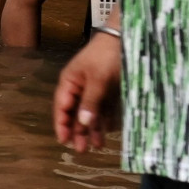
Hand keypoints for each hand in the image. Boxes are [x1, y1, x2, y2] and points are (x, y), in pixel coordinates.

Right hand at [53, 32, 123, 151]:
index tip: (64, 141)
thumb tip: (82, 123)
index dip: (62, 124)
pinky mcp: (107, 88)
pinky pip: (103, 108)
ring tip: (97, 146)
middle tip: (82, 151)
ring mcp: (94, 88)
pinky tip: (107, 132)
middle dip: (78, 131)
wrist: (126, 37)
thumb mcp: (98, 79)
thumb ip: (90, 102)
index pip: (62, 107)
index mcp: (70, 82)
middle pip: (75, 112)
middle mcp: (79, 86)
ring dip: (93, 128)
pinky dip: (104, 119)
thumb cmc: (107, 56)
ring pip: (90, 112)